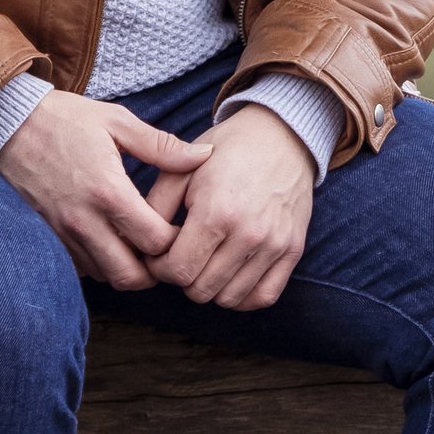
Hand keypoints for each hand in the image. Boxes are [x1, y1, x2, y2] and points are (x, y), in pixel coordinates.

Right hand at [0, 90, 207, 289]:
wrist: (6, 122)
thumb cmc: (65, 119)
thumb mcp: (117, 122)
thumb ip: (162, 146)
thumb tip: (203, 156)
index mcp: (108, 192)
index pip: (155, 242)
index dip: (175, 241)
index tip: (180, 228)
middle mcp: (84, 221)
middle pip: (131, 276)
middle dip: (154, 270)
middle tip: (163, 249)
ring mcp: (61, 234)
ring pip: (105, 277)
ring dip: (127, 267)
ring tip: (137, 244)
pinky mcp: (46, 238)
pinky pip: (80, 268)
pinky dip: (99, 263)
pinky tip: (109, 240)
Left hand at [147, 101, 316, 309]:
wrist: (280, 135)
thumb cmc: (226, 151)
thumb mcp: (182, 169)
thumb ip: (155, 207)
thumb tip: (139, 244)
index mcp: (216, 211)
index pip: (177, 271)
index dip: (159, 267)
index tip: (159, 252)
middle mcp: (249, 233)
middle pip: (200, 290)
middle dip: (182, 277)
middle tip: (181, 255)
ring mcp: (274, 244)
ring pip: (229, 299)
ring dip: (210, 286)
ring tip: (205, 261)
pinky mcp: (293, 250)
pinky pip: (263, 296)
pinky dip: (243, 296)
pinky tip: (229, 276)